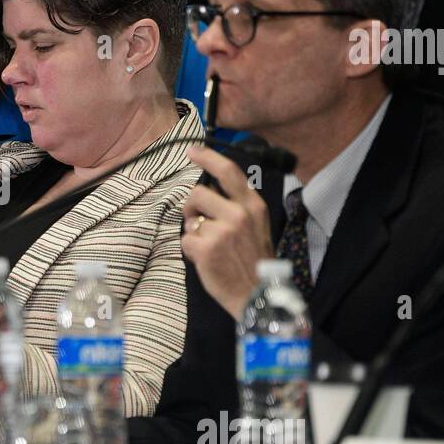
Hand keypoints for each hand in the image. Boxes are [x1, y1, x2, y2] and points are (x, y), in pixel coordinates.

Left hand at [180, 145, 275, 319]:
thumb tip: (211, 191)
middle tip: (196, 220)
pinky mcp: (206, 248)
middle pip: (198, 192)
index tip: (193, 150)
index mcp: (253, 205)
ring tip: (209, 246)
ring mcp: (222, 231)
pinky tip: (206, 259)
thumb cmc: (253, 260)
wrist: (258, 293)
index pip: (229, 172)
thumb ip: (237, 207)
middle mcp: (239, 214)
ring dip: (193, 231)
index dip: (208, 157)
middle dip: (191, 205)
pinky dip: (190, 250)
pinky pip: (185, 240)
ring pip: (190, 219)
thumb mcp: (256, 226)